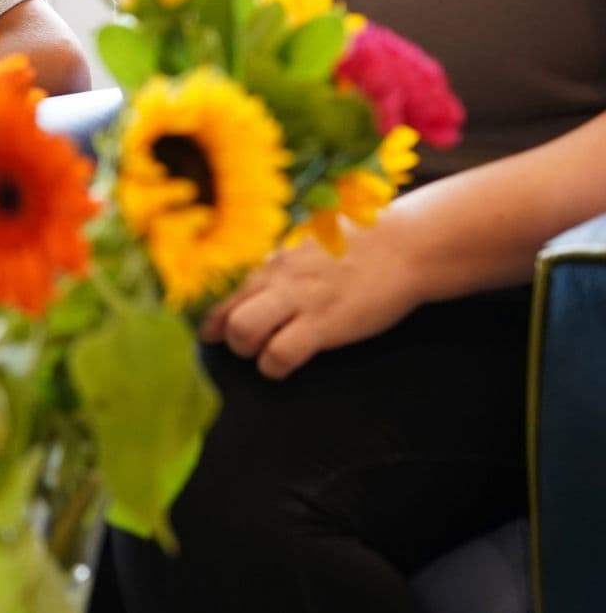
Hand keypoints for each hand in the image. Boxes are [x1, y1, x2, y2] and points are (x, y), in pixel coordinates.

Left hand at [199, 223, 423, 378]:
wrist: (404, 245)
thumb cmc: (357, 247)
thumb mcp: (305, 249)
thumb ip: (276, 266)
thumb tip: (250, 284)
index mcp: (270, 260)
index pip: (222, 291)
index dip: (211, 317)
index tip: (209, 333)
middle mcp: (276, 278)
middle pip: (225, 313)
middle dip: (228, 339)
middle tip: (247, 347)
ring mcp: (298, 300)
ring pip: (243, 331)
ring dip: (249, 352)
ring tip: (266, 354)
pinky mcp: (324, 322)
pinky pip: (281, 353)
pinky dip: (275, 367)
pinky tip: (285, 366)